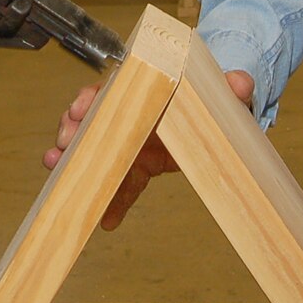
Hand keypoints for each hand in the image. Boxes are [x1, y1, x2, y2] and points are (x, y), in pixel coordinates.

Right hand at [43, 69, 254, 229]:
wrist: (222, 117)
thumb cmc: (218, 96)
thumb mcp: (228, 89)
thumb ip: (235, 86)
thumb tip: (242, 83)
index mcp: (149, 90)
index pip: (112, 91)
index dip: (91, 100)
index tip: (78, 112)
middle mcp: (133, 113)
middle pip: (93, 120)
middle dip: (72, 133)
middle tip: (60, 150)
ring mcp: (134, 141)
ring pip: (97, 152)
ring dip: (76, 166)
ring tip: (61, 176)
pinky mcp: (141, 166)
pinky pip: (121, 184)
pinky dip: (112, 202)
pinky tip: (105, 219)